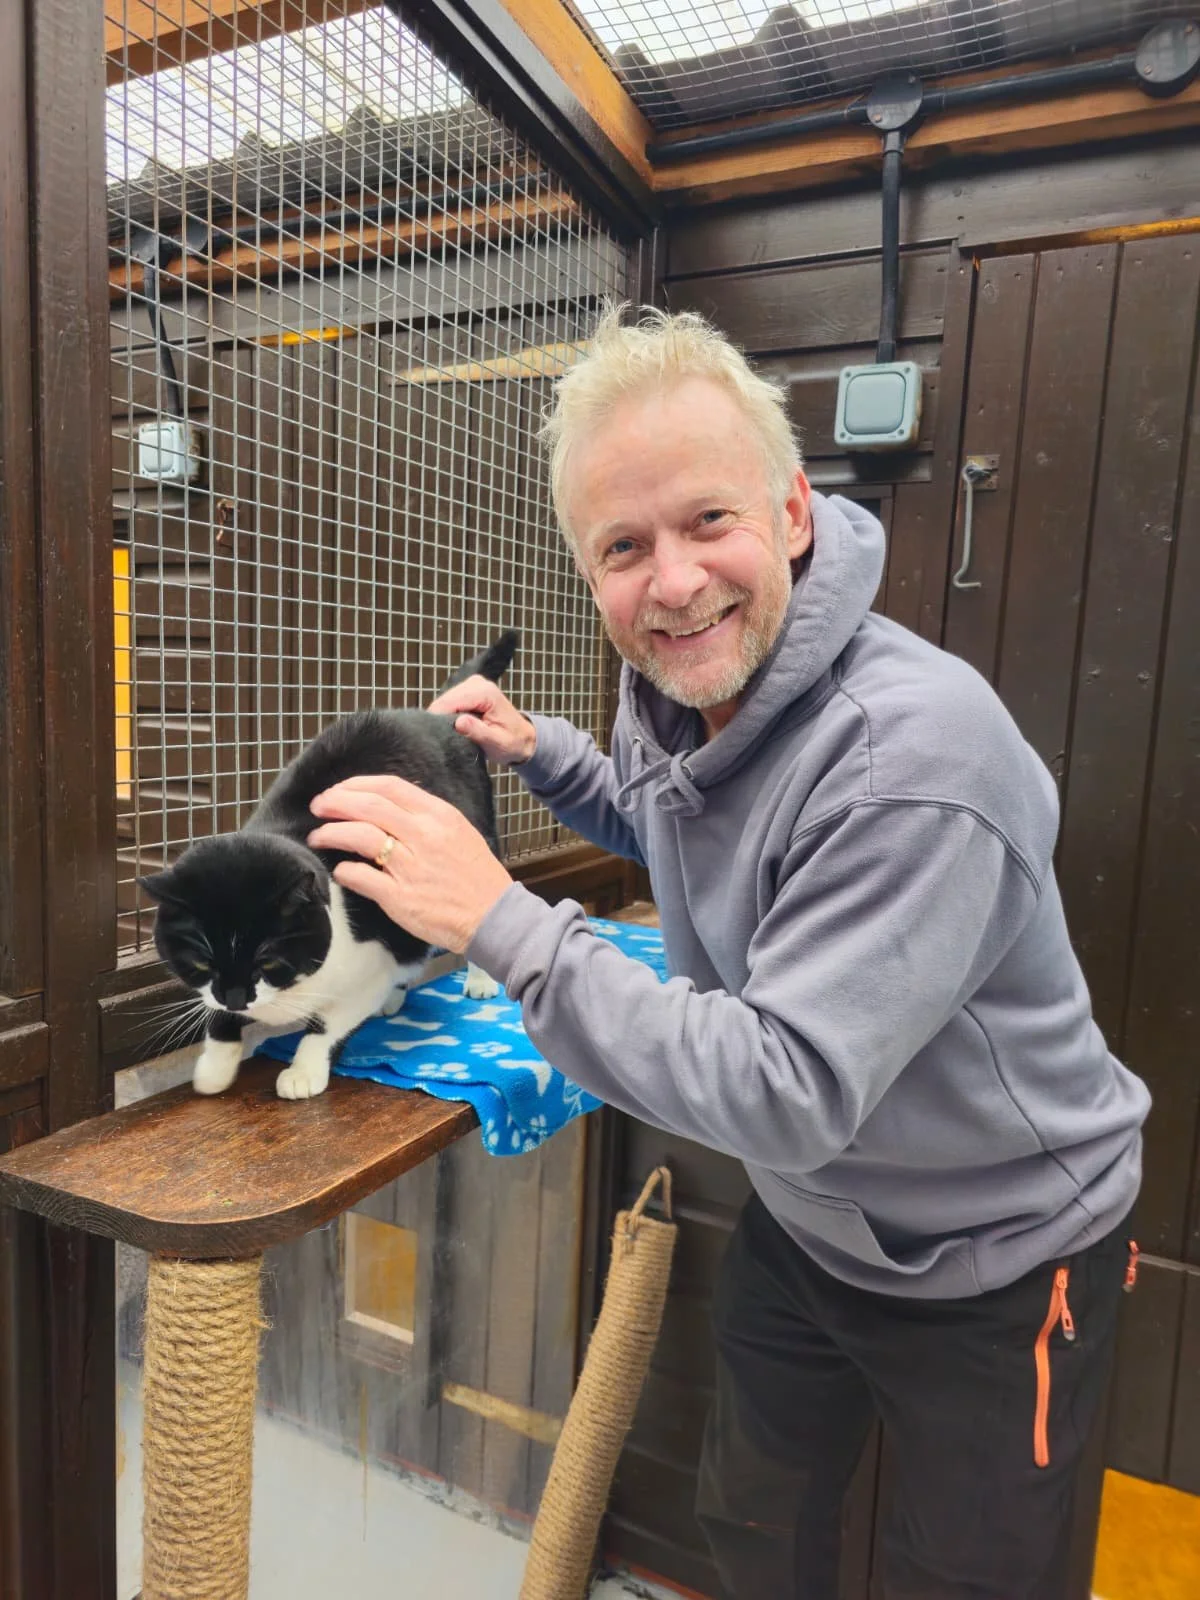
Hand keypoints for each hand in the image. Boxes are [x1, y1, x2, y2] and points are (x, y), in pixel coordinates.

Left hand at [307, 776, 513, 952]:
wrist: (493, 916)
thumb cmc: (477, 876)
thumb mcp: (458, 832)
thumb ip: (426, 817)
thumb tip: (388, 807)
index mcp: (438, 816)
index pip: (389, 787)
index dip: (356, 785)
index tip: (339, 791)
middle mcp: (423, 835)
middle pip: (368, 806)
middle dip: (335, 803)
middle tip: (319, 807)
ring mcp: (410, 867)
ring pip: (360, 836)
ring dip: (332, 833)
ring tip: (318, 836)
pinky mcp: (400, 897)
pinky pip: (361, 876)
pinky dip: (345, 870)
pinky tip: (340, 870)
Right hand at [427, 675, 536, 765]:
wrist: (522, 738)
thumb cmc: (512, 742)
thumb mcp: (496, 742)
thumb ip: (478, 732)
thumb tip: (458, 722)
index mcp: (485, 693)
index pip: (451, 701)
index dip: (438, 718)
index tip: (433, 736)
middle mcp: (477, 683)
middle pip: (444, 700)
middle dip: (441, 719)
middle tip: (445, 739)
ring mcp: (471, 684)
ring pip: (443, 701)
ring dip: (444, 718)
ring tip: (453, 735)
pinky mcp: (466, 690)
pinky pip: (448, 703)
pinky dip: (448, 715)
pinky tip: (455, 727)